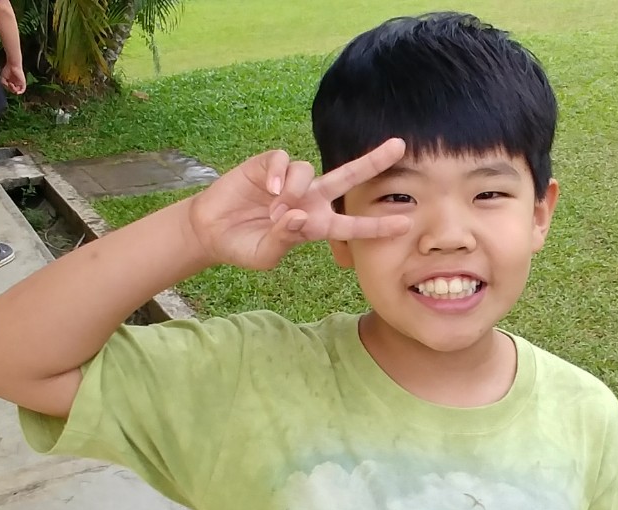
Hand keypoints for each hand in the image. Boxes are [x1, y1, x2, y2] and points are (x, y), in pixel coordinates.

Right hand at [0, 64, 25, 94]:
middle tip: (8, 83)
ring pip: (17, 91)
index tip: (5, 84)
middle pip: (13, 90)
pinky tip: (17, 92)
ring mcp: (19, 83)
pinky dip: (20, 92)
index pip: (9, 89)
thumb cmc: (7, 70)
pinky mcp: (23, 82)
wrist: (12, 65)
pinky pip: (23, 90)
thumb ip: (4, 85)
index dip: (7, 89)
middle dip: (10, 89)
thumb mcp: (2, 79)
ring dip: (13, 90)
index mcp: (10, 82)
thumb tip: (8, 88)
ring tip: (11, 84)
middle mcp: (15, 83)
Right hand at [187, 138, 412, 270]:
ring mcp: (290, 180)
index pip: (352, 225)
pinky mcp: (268, 165)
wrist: (211, 231)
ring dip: (295, 189)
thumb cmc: (244, 247)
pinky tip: (268, 188)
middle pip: (348, 176)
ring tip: (274, 209)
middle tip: (398, 146)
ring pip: (308, 170)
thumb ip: (286, 238)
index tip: (406, 223)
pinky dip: (279, 173)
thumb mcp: (266, 254)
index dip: (377, 225)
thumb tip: (300, 215)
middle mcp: (309, 198)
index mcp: (315, 225)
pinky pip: (284, 160)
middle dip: (373, 161)